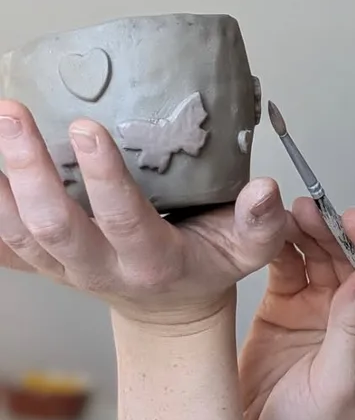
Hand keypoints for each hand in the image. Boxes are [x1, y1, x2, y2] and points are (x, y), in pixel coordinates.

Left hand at [0, 100, 288, 327]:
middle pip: (52, 227)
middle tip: (13, 113)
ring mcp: (64, 269)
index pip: (123, 220)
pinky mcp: (43, 263)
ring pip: (16, 233)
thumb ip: (262, 223)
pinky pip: (2, 245)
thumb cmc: (208, 265)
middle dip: (28, 170)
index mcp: (153, 261)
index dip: (104, 178)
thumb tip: (264, 189)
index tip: (88, 127)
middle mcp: (100, 269)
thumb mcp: (249, 251)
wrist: (170, 306)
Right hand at [239, 197, 354, 419]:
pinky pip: (288, 266)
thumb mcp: (339, 383)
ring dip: (307, 233)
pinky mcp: (288, 304)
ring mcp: (323, 307)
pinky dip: (280, 247)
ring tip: (288, 212)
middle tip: (311, 210)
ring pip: (321, 258)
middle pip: (351, 261)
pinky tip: (270, 231)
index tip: (354, 221)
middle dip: (333, 233)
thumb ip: (353, 329)